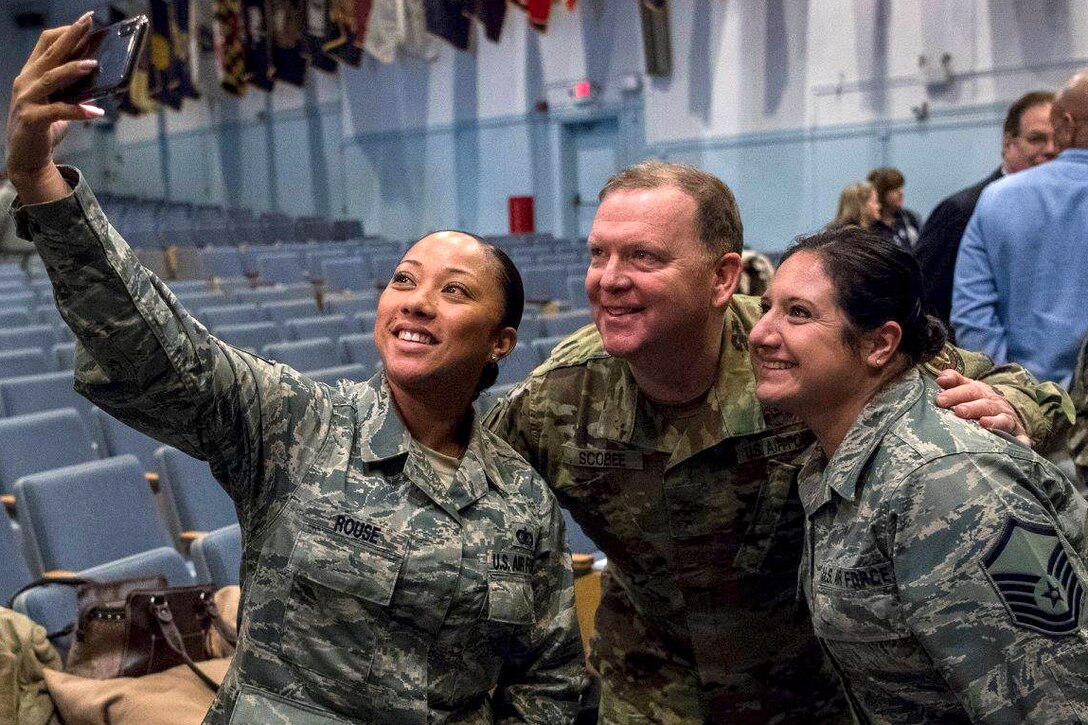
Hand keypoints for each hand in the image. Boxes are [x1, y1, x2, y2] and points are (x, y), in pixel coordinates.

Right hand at [6, 12, 102, 203]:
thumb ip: (73, 93)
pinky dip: (78, 111)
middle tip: (88, 22)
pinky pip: (58, 112)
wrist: (26, 159)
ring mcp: (26, 100)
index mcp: (32, 75)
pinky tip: (96, 113)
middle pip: (49, 53)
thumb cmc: (44, 129)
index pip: (46, 44)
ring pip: (51, 78)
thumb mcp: (60, 106)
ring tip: (93, 64)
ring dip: (73, 69)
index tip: (85, 22)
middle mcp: (26, 82)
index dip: (65, 32)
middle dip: (70, 36)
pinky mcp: (32, 119)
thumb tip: (97, 83)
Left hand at [934, 369, 1030, 446]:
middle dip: (972, 407)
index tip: (940, 400)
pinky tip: (1019, 444)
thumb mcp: (967, 387)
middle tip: (958, 411)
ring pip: (1002, 419)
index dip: (955, 394)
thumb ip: (954, 380)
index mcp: (981, 392)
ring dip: (994, 422)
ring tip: (983, 423)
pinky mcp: (1018, 433)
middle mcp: (995, 404)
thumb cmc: (977, 399)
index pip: (969, 390)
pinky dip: (1020, 440)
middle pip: (985, 404)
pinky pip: (1020, 437)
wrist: (1004, 409)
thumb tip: (941, 378)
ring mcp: (1008, 418)